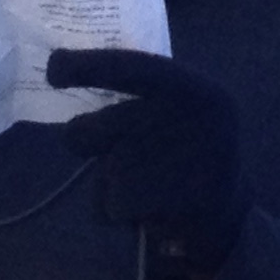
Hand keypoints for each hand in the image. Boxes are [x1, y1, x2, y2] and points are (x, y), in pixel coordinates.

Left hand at [47, 48, 246, 271]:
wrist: (225, 214)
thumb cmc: (188, 155)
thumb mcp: (178, 112)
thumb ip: (140, 96)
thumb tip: (70, 71)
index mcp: (194, 89)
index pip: (130, 67)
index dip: (87, 65)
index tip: (54, 68)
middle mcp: (190, 117)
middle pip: (97, 128)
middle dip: (85, 140)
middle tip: (108, 148)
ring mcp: (181, 160)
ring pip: (104, 169)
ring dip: (109, 183)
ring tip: (144, 185)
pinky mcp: (169, 200)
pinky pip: (111, 203)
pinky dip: (119, 212)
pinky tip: (148, 209)